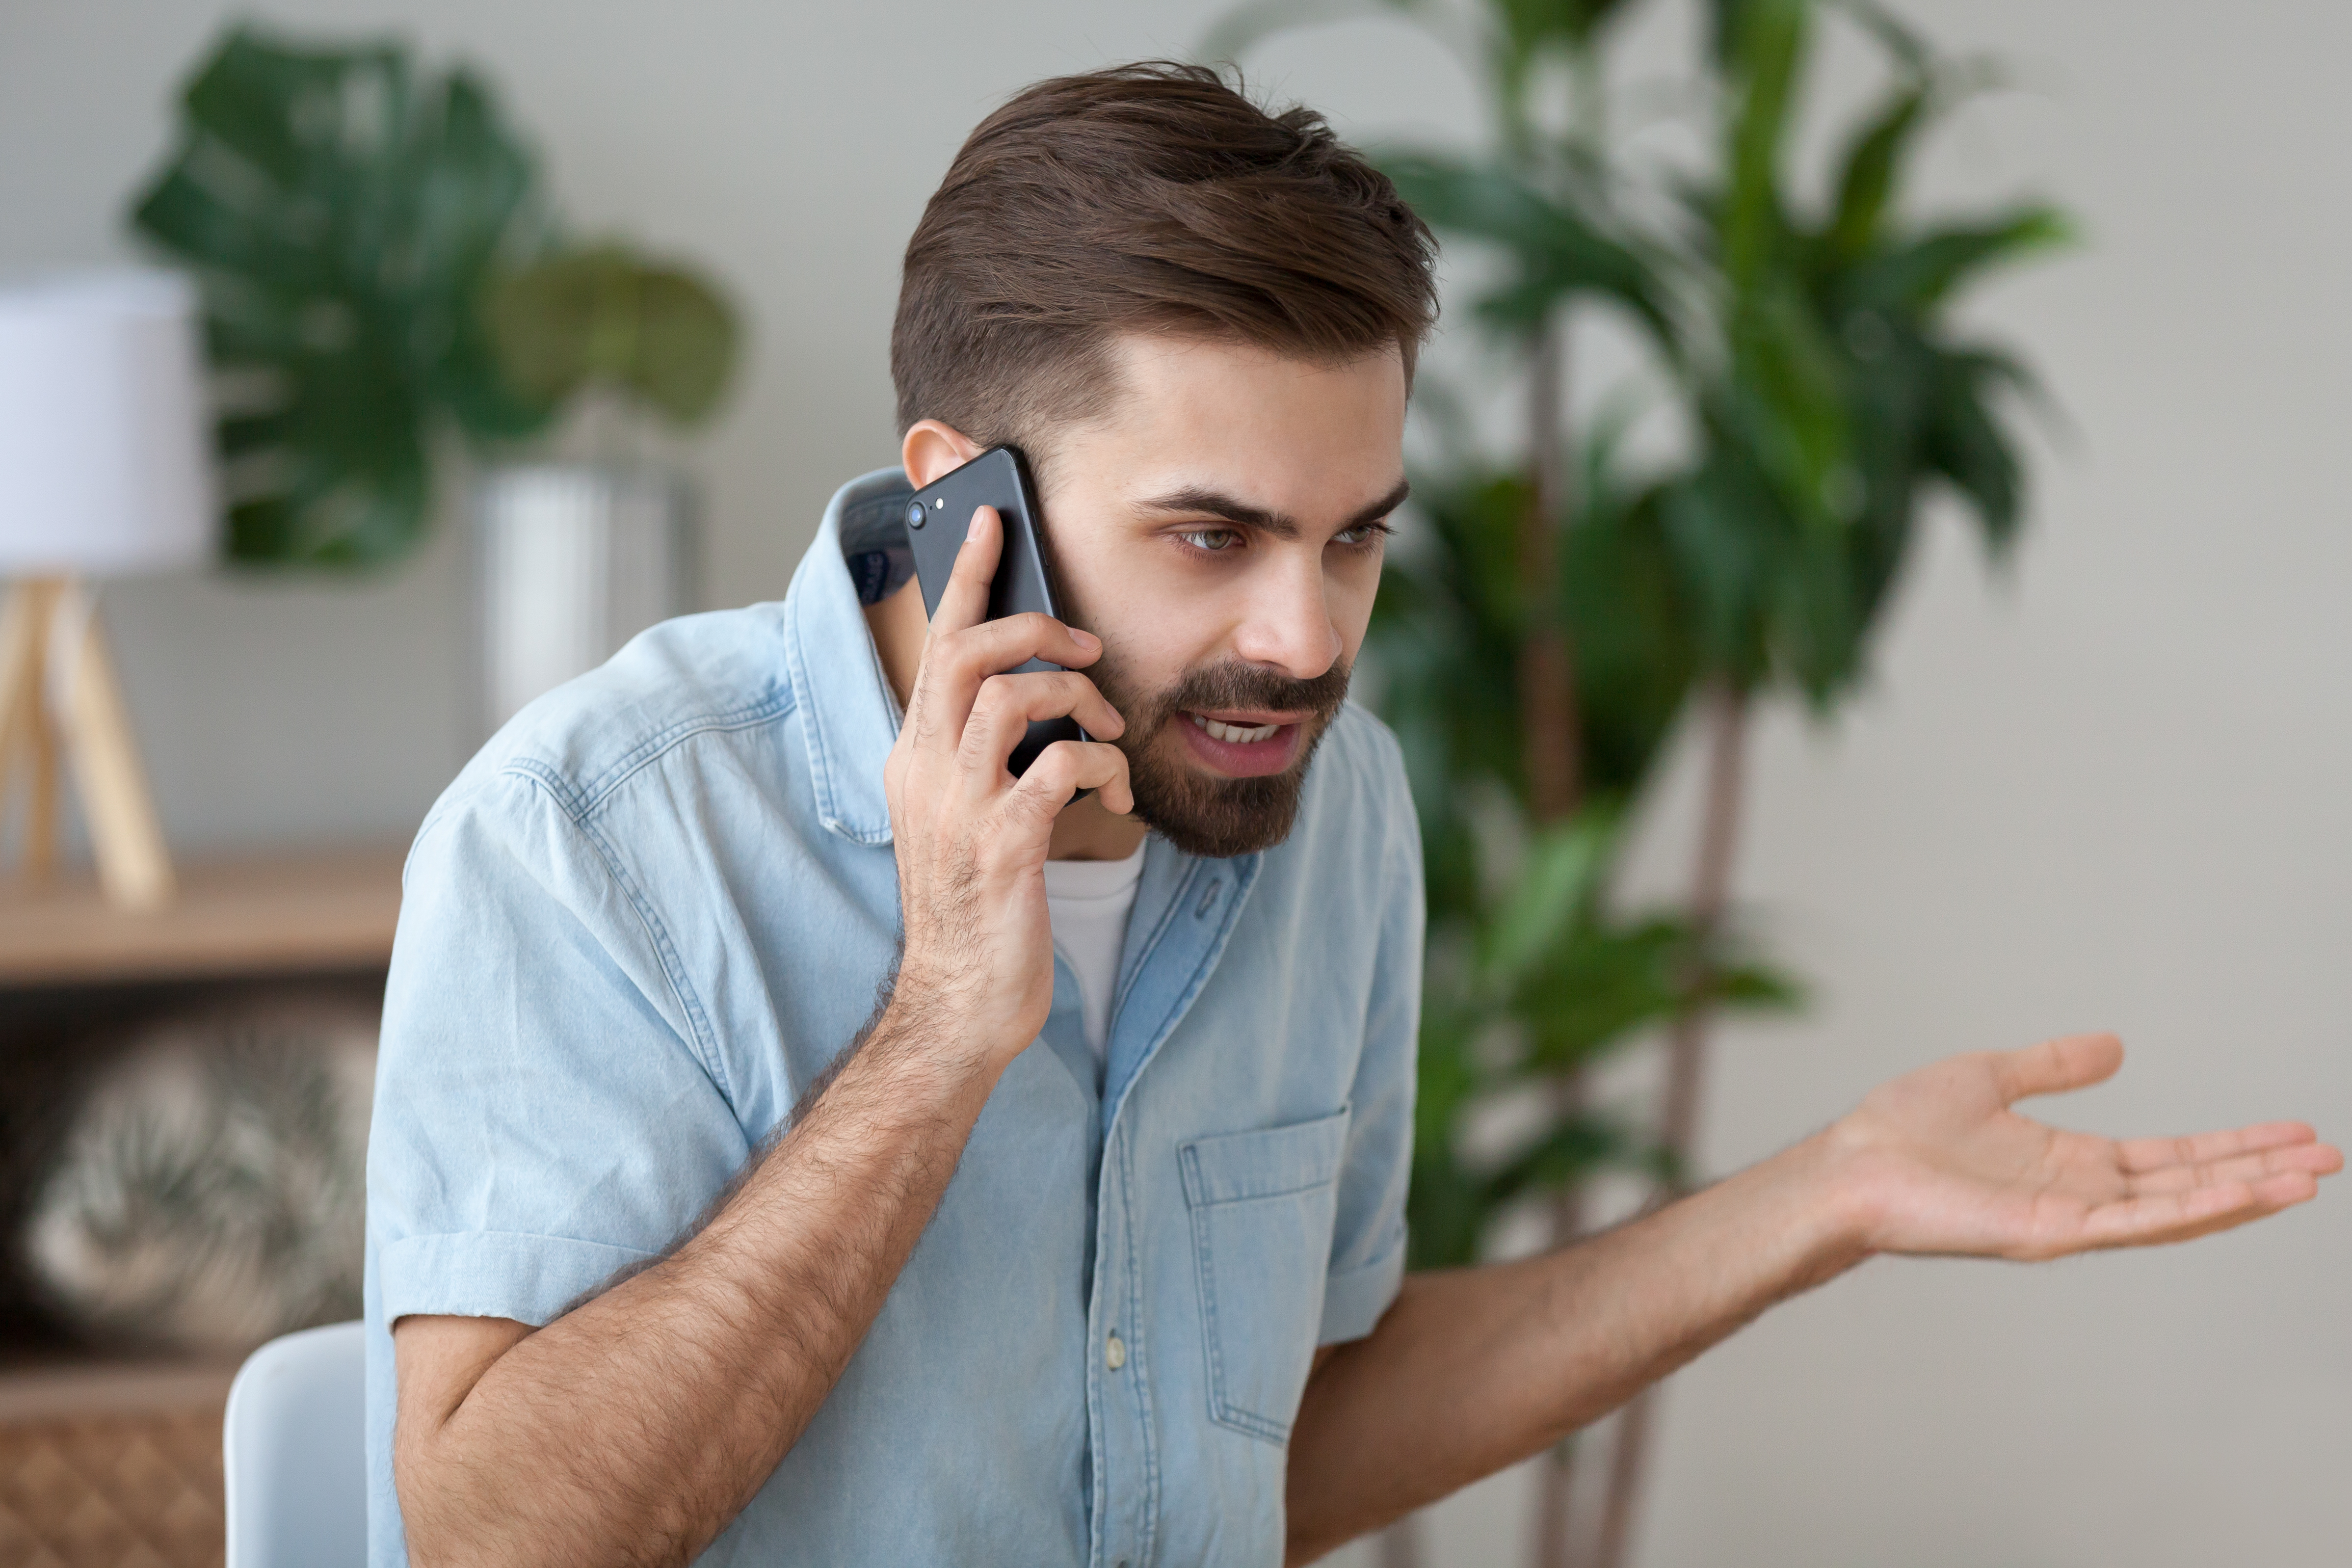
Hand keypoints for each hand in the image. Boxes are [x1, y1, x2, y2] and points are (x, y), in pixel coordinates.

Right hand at [881, 505, 1134, 1068]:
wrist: (958, 1004)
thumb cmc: (977, 908)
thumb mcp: (968, 815)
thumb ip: (985, 755)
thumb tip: (1040, 696)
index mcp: (915, 757)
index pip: (934, 646)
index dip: (964, 577)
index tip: (990, 521)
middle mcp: (926, 771)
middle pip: (968, 653)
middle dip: (1035, 629)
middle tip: (1084, 649)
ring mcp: (960, 807)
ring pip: (1012, 698)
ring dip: (1077, 701)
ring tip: (1106, 735)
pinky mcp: (1003, 846)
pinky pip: (1058, 769)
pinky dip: (1098, 765)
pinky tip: (1114, 791)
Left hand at [1827, 1033, 2340, 1259]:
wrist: (1849, 1166)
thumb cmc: (1899, 1130)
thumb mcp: (1990, 1076)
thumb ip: (2053, 1065)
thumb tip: (2115, 1045)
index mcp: (2070, 1161)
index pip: (2172, 1156)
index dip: (2232, 1145)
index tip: (2290, 1131)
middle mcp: (2081, 1194)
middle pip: (2191, 1182)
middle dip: (2259, 1171)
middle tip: (2328, 1156)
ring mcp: (2071, 1219)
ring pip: (2178, 1208)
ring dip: (2245, 1194)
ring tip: (2310, 1178)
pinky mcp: (2052, 1234)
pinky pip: (2135, 1221)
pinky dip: (2193, 1209)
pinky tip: (2243, 1195)